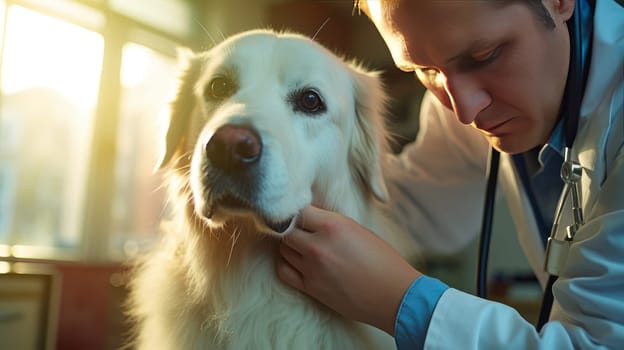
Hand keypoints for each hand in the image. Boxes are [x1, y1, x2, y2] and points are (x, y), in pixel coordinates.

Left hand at [276, 205, 421, 334]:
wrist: (393, 295)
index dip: (301, 213)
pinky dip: (285, 264)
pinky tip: (296, 262)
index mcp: (333, 226)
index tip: (305, 216)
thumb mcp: (358, 229)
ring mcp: (311, 268)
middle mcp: (318, 245)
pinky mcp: (310, 287)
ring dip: (289, 246)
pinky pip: (284, 271)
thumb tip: (312, 218)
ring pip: (283, 249)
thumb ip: (332, 223)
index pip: (299, 211)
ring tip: (300, 246)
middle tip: (302, 231)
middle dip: (292, 229)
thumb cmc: (383, 260)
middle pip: (287, 230)